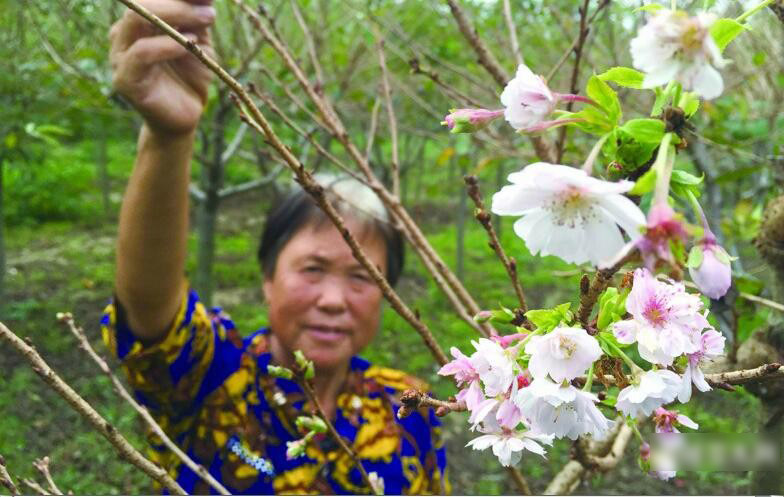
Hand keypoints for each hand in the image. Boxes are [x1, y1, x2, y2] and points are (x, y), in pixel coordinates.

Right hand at [110, 0, 215, 135]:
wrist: (187, 116)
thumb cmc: (191, 76)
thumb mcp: (200, 40)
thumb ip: (198, 16)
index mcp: (138, 22)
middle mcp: (123, 35)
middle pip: (140, 2)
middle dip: (178, 3)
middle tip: (209, 13)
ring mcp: (119, 56)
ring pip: (136, 20)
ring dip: (175, 15)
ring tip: (205, 22)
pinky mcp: (125, 80)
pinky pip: (141, 53)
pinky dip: (167, 45)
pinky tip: (190, 44)